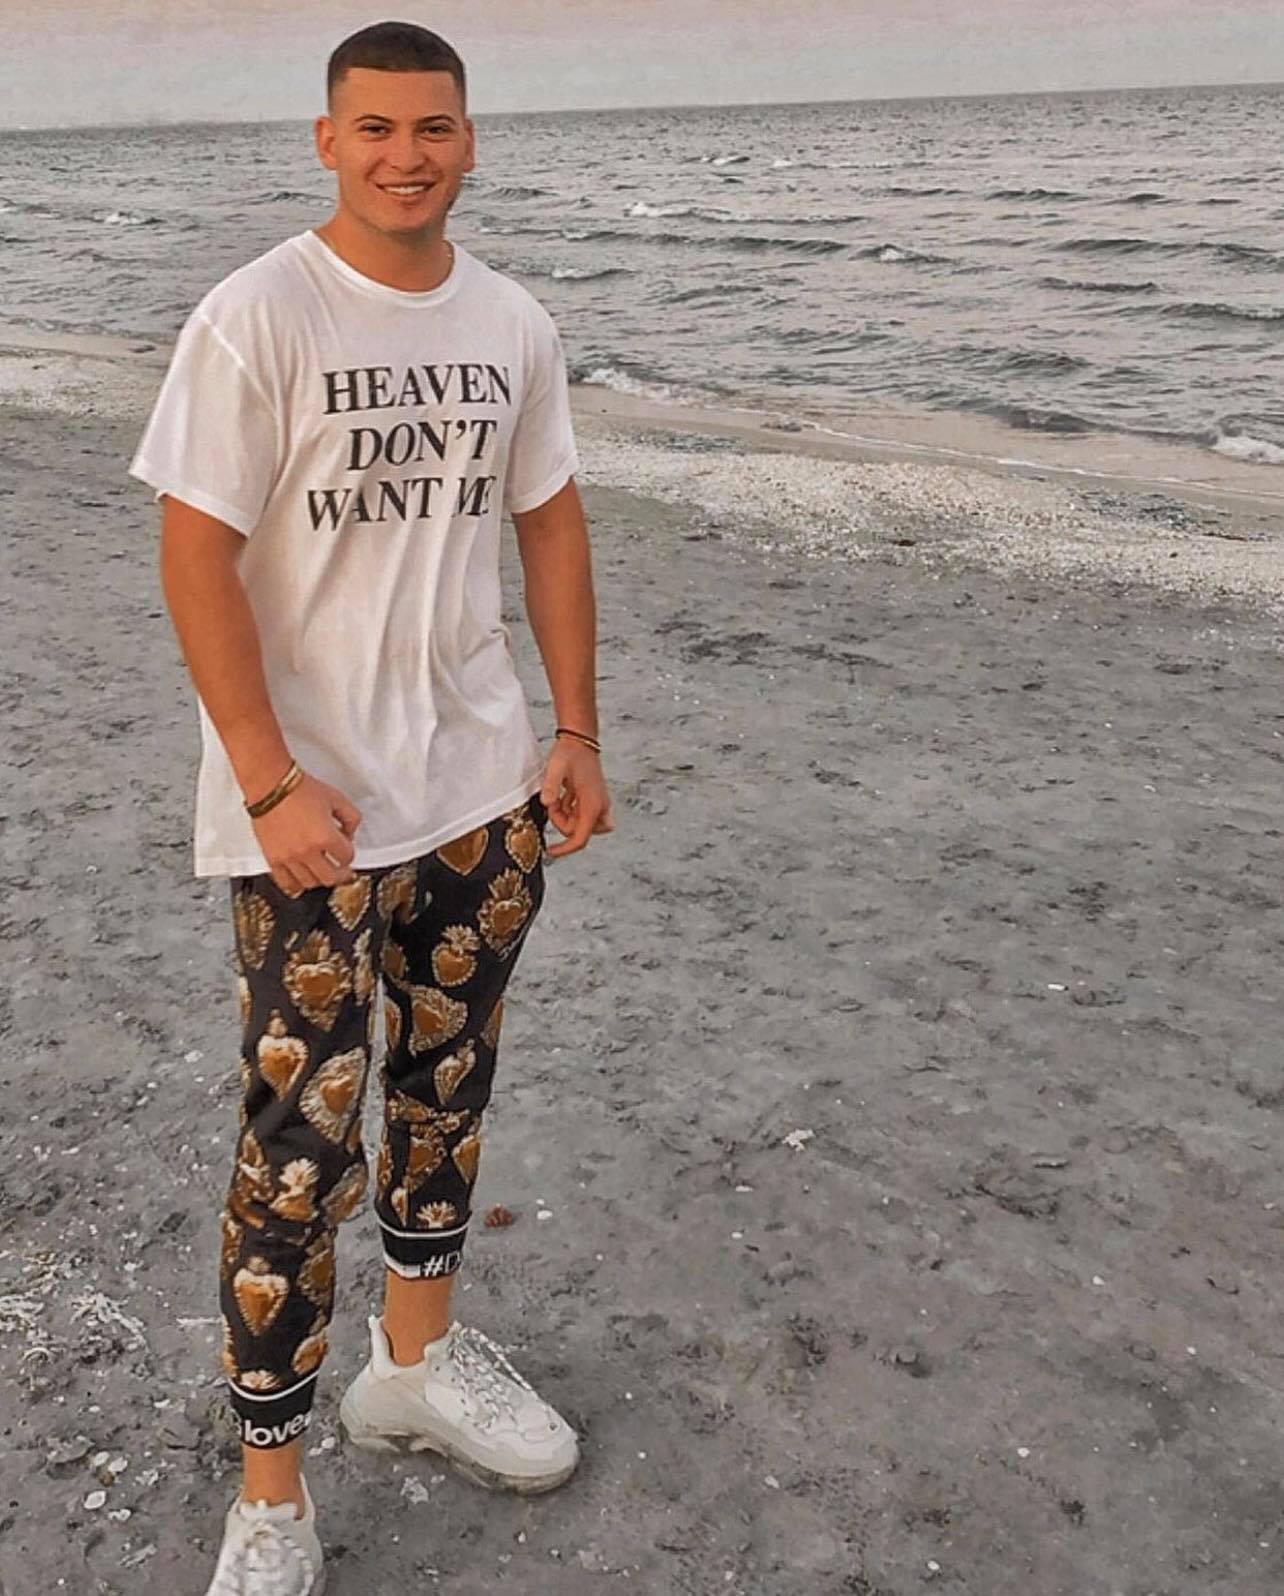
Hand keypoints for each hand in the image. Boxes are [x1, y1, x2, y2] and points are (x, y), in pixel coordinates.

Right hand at [249, 770, 361, 894]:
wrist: (271, 785)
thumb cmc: (299, 789)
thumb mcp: (336, 798)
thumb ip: (351, 817)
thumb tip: (350, 833)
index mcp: (325, 837)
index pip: (347, 856)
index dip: (349, 852)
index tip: (346, 849)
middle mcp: (307, 851)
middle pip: (331, 877)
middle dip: (340, 873)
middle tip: (341, 869)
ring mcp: (289, 857)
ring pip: (310, 883)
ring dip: (320, 878)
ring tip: (322, 871)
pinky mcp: (273, 859)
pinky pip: (287, 883)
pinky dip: (297, 884)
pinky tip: (302, 878)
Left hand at [540, 739, 612, 858]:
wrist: (581, 740)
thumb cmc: (570, 753)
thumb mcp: (556, 768)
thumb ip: (551, 786)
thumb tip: (547, 804)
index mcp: (593, 804)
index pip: (581, 837)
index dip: (565, 848)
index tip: (550, 851)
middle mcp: (600, 807)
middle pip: (580, 833)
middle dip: (563, 823)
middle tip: (554, 803)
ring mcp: (599, 804)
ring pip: (581, 825)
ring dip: (566, 816)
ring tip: (559, 797)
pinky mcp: (594, 801)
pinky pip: (582, 816)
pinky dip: (570, 810)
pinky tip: (564, 795)